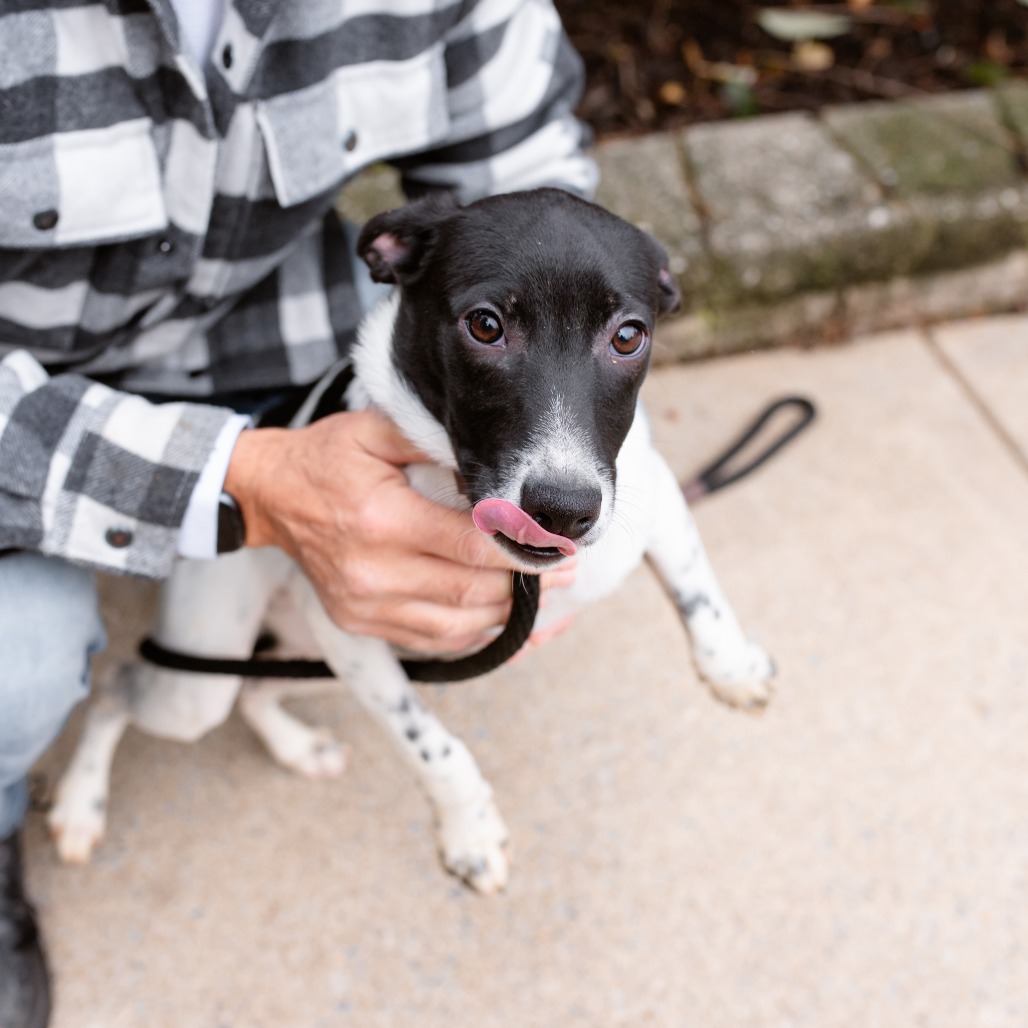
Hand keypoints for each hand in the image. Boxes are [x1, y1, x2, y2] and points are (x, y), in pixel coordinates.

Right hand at [223, 409, 573, 654]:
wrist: (270, 497)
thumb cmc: (326, 460)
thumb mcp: (374, 431)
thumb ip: (432, 441)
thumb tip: (491, 459)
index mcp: (382, 520)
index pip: (472, 547)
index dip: (524, 552)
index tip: (560, 548)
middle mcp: (374, 572)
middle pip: (472, 591)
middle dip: (527, 586)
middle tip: (564, 572)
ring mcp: (366, 605)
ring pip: (458, 625)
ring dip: (506, 615)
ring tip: (542, 597)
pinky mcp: (361, 623)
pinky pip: (432, 641)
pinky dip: (473, 633)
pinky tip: (501, 620)